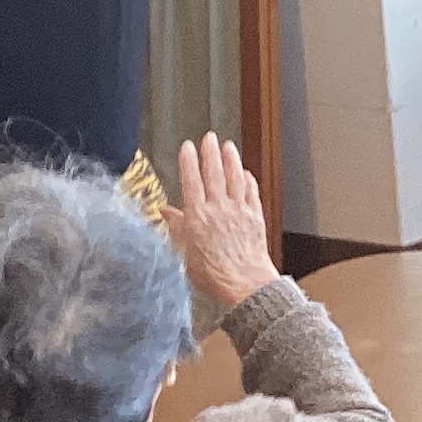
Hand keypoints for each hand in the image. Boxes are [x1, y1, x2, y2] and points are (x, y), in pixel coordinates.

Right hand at [163, 134, 280, 309]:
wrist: (244, 284)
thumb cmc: (213, 274)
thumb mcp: (183, 254)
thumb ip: (175, 229)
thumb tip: (165, 212)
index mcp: (197, 217)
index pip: (191, 181)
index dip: (189, 161)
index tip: (187, 147)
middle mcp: (218, 209)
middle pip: (213, 173)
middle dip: (210, 152)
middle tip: (209, 137)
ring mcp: (239, 211)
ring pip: (234, 178)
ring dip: (231, 160)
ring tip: (228, 146)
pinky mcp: (255, 217)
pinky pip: (251, 193)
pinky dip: (248, 180)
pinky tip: (246, 173)